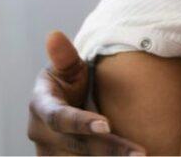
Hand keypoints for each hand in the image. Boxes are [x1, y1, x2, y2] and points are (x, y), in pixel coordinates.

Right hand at [27, 31, 145, 155]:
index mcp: (40, 107)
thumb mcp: (67, 67)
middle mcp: (41, 135)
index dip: (81, 123)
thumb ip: (64, 56)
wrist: (63, 104)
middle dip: (110, 150)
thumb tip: (54, 35)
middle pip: (78, 146)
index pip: (60, 118)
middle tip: (140, 154)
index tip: (106, 125)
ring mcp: (48, 154)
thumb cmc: (69, 81)